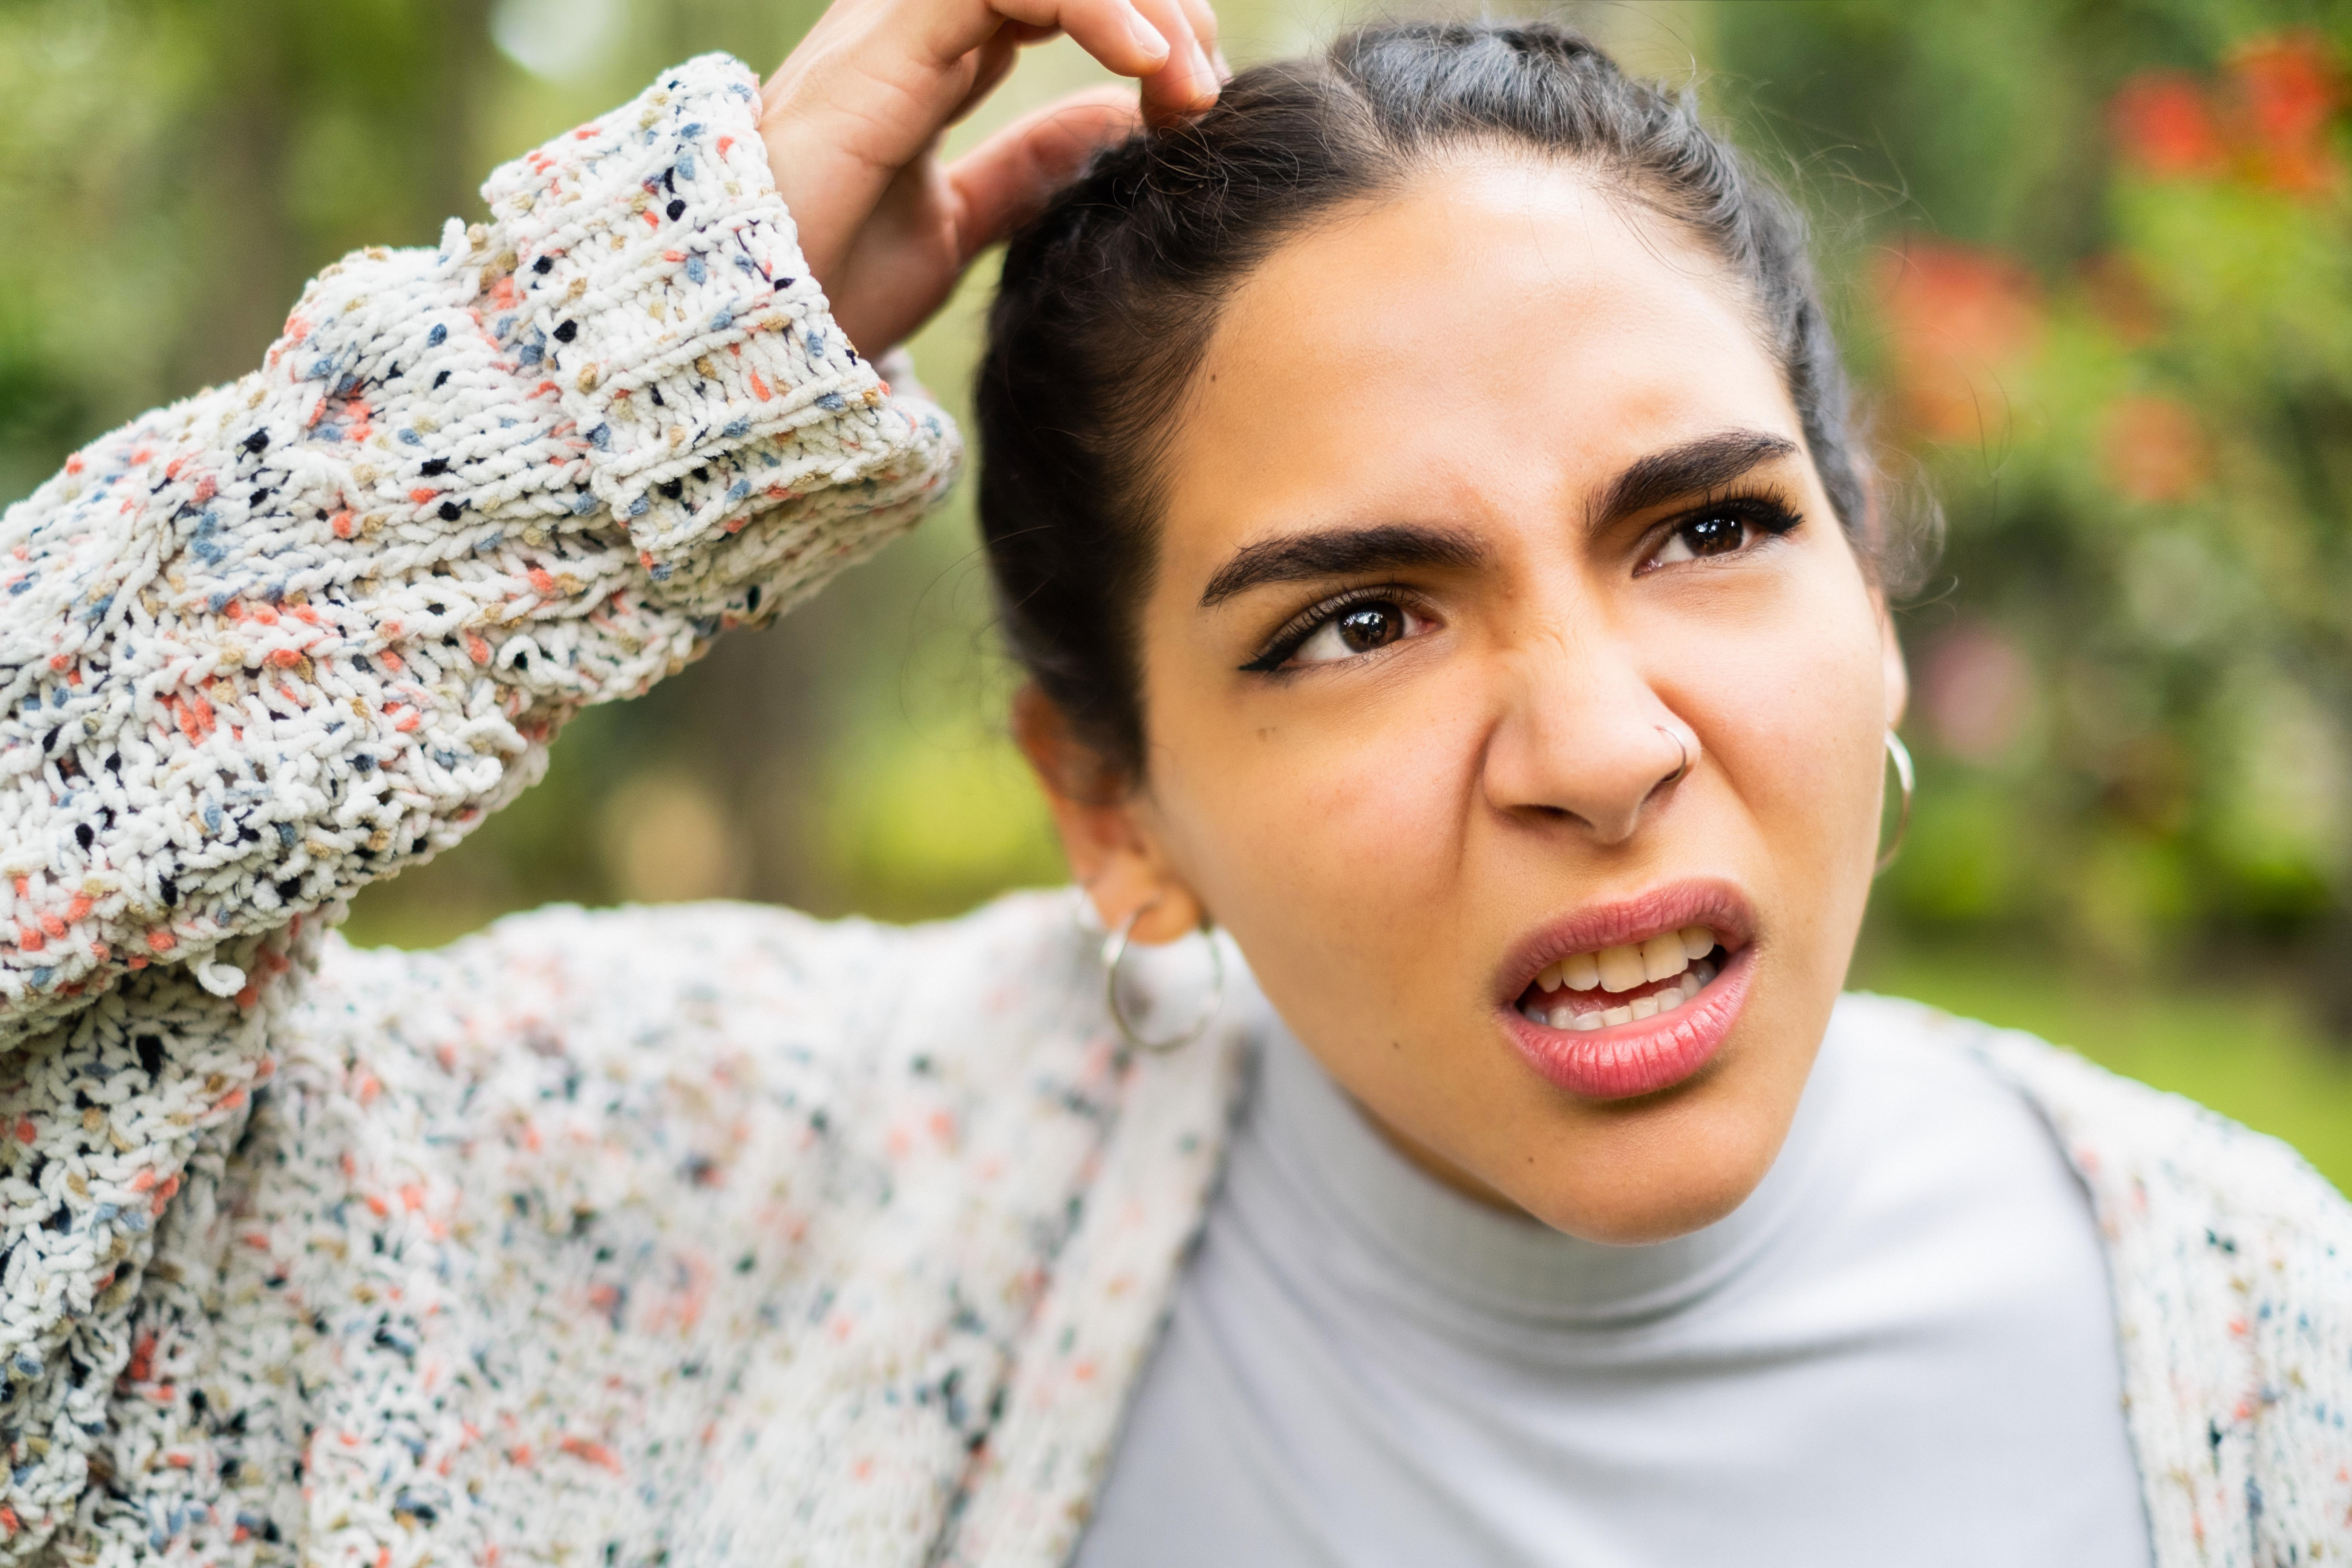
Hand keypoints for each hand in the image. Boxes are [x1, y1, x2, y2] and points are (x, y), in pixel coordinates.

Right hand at [759, 0, 1223, 355]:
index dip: (1144, 31)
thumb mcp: (961, 225)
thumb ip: (1028, 168)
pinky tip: (1147, 67)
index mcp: (936, 55)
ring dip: (1141, 6)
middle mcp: (917, 21)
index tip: (1195, 112)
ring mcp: (898, 21)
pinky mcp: (889, 40)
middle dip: (1157, 9)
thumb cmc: (833, 286)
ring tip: (1190, 85)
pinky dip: (1094, 7)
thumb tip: (1115, 124)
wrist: (754, 331)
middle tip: (1207, 93)